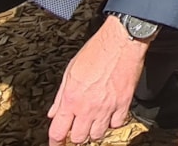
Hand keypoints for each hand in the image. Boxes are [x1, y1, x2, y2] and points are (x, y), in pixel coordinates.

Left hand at [47, 16, 146, 143]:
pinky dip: (112, 122)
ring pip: (97, 135)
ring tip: (94, 120)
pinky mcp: (123, 104)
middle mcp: (87, 107)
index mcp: (71, 99)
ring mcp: (106, 107)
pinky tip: (110, 113)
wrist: (121, 42)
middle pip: (79, 138)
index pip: (58, 132)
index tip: (57, 144)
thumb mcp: (70, 71)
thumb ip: (60, 96)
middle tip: (78, 126)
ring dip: (94, 130)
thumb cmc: (97, 50)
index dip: (55, 142)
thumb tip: (54, 113)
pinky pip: (116, 124)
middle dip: (76, 135)